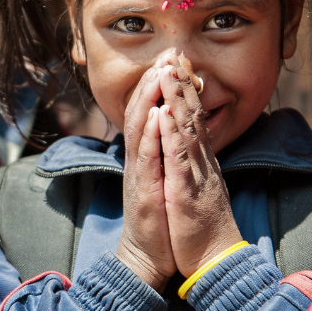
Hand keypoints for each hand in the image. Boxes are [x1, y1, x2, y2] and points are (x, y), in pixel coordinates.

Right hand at [117, 64, 175, 291]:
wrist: (149, 256)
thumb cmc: (159, 220)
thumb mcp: (163, 180)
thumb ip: (164, 154)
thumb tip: (171, 131)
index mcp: (147, 156)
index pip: (150, 112)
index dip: (158, 85)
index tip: (172, 59)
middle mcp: (140, 160)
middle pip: (141, 113)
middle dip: (153, 82)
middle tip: (166, 54)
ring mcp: (139, 175)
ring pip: (140, 129)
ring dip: (148, 99)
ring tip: (158, 73)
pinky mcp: (144, 192)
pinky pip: (146, 159)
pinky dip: (150, 135)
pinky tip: (155, 115)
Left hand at [155, 57, 241, 278]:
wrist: (214, 262)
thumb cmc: (202, 229)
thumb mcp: (196, 189)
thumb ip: (193, 166)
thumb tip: (187, 147)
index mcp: (199, 162)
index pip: (193, 119)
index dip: (185, 90)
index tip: (178, 64)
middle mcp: (200, 163)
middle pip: (192, 115)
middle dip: (182, 82)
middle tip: (175, 52)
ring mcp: (195, 175)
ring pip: (186, 129)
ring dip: (176, 98)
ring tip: (168, 70)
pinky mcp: (186, 192)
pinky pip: (178, 158)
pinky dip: (170, 134)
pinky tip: (163, 114)